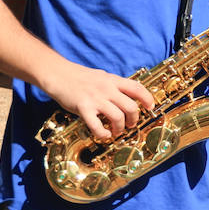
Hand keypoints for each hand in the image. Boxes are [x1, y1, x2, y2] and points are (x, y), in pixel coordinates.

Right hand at [39, 63, 155, 141]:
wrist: (58, 74)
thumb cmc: (79, 77)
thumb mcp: (102, 76)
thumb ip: (114, 85)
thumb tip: (127, 95)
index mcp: (113, 80)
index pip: (137, 88)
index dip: (147, 98)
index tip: (150, 107)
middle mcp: (107, 89)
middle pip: (130, 106)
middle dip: (134, 119)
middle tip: (130, 124)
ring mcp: (95, 98)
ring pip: (117, 117)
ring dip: (120, 128)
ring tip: (117, 131)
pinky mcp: (83, 108)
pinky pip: (97, 125)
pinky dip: (103, 133)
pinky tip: (105, 134)